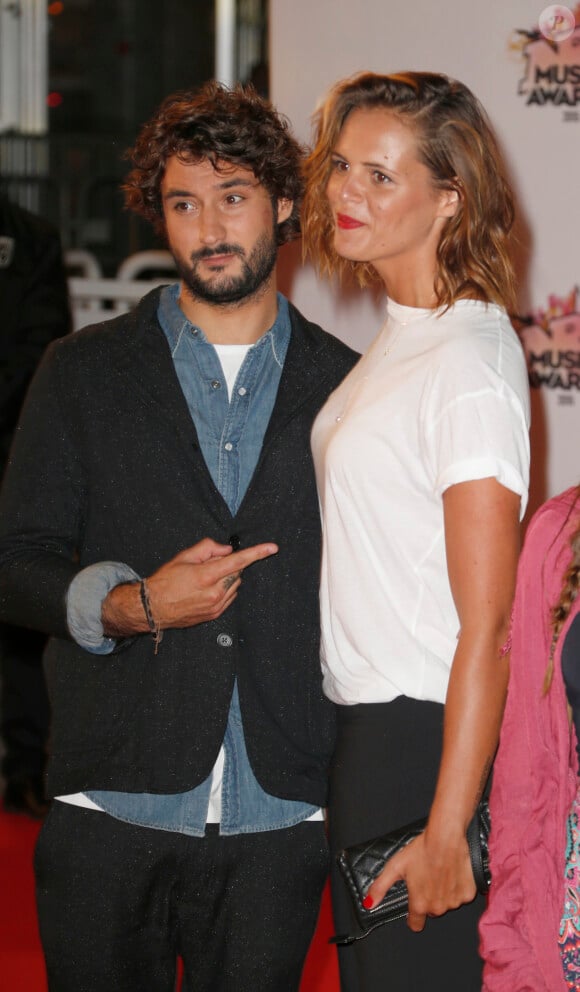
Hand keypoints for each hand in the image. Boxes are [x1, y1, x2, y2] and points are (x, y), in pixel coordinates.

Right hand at [102, 537, 277, 635]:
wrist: (153, 608)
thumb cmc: (166, 580)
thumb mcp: (184, 557)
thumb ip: (208, 548)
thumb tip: (227, 549)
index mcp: (207, 576)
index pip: (238, 561)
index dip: (257, 553)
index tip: (273, 548)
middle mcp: (215, 593)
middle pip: (237, 572)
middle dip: (229, 565)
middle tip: (210, 565)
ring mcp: (216, 606)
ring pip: (235, 585)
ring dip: (227, 578)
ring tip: (204, 579)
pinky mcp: (215, 614)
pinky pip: (230, 597)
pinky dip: (224, 589)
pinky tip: (206, 589)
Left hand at [365, 827, 475, 931]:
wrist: (446, 837)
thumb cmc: (420, 850)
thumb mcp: (395, 867)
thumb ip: (380, 887)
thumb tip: (368, 903)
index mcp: (420, 904)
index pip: (416, 923)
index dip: (413, 916)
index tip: (414, 906)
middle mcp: (438, 907)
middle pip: (432, 911)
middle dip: (429, 899)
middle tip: (426, 878)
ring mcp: (455, 901)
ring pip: (447, 903)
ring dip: (443, 893)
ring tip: (439, 873)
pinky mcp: (468, 893)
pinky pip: (461, 895)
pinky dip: (458, 887)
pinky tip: (452, 872)